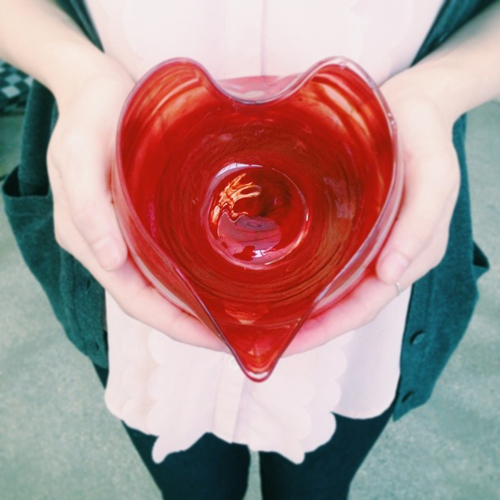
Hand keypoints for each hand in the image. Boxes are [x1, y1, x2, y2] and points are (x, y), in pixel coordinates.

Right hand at [47, 57, 223, 350]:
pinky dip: (193, 274)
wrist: (96, 91)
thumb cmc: (87, 120)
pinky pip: (169, 257)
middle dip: (193, 324)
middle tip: (238, 335)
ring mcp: (128, 234)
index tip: (214, 340)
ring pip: (163, 284)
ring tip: (236, 315)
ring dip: (196, 304)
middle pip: (154, 301)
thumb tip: (107, 259)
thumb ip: (88, 206)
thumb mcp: (78, 155)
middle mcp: (111, 246)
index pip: (135, 300)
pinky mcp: (144, 218)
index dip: (175, 325)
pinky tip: (219, 276)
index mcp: (91, 240)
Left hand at [286, 70, 460, 354]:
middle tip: (262, 339)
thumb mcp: (435, 179)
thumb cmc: (426, 143)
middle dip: (306, 327)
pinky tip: (274, 277)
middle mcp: (382, 255)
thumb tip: (392, 276)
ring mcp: (363, 242)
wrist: (411, 107)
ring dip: (300, 307)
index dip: (329, 329)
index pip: (364, 306)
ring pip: (331, 287)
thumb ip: (418, 226)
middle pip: (342, 305)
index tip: (290, 344)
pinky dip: (301, 275)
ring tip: (260, 319)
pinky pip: (324, 258)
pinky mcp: (348, 223)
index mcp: (407, 255)